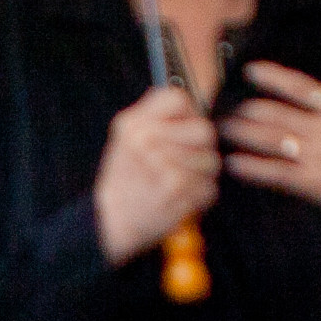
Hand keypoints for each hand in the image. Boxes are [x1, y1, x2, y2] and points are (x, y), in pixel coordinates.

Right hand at [90, 82, 222, 267]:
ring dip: (200, 176)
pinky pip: (209, 187)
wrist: (109, 222)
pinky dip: (198, 197)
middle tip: (185, 161)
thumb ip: (154, 115)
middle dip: (201, 148)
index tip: (180, 128)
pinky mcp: (177, 190)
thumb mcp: (125, 138)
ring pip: (211, 161)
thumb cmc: (124, 179)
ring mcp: (163, 164)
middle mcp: (146, 139)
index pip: (178, 98)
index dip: (187, 113)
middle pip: (204, 130)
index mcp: (134, 123)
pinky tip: (179, 198)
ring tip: (178, 183)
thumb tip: (187, 98)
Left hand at [222, 59, 320, 240]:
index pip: (300, 86)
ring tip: (222, 130)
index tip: (250, 71)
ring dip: (243, 134)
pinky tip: (233, 163)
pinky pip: (274, 174)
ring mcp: (317, 156)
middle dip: (248, 110)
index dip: (272, 77)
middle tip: (228, 109)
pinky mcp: (314, 184)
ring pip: (270, 140)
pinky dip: (251, 168)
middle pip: (275, 114)